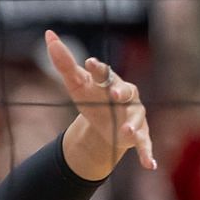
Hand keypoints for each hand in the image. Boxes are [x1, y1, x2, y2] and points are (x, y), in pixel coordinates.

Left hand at [46, 30, 153, 178]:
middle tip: (115, 94)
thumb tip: (49, 34)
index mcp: (110, 82)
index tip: (90, 63)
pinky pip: (145, 144)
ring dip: (132, 125)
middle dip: (122, 92)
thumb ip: (64, 62)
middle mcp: (126, 97)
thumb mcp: (76, 84)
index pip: (104, 73)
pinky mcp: (139, 136)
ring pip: (136, 119)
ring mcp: (134, 116)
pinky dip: (148, 154)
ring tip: (126, 131)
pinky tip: (150, 165)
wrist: (105, 125)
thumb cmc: (92, 98)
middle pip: (127, 91)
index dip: (98, 69)